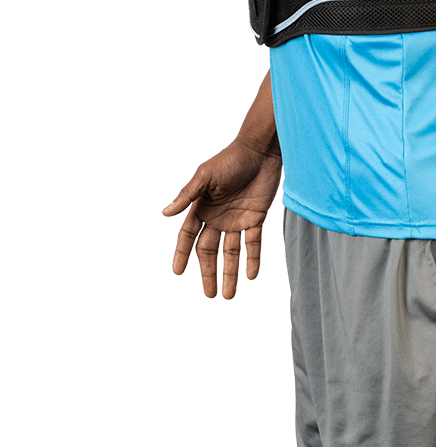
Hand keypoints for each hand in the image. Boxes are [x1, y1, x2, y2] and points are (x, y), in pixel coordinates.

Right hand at [161, 138, 282, 299]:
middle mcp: (218, 217)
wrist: (260, 150)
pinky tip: (251, 276)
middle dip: (209, 272)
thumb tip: (164, 213)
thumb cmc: (229, 159)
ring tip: (229, 295)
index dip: (181, 254)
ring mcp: (237, 219)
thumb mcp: (205, 176)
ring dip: (231, 272)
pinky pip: (253, 243)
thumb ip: (187, 195)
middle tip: (209, 295)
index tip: (177, 273)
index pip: (188, 236)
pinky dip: (252, 259)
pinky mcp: (256, 218)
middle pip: (209, 251)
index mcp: (202, 207)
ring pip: (231, 252)